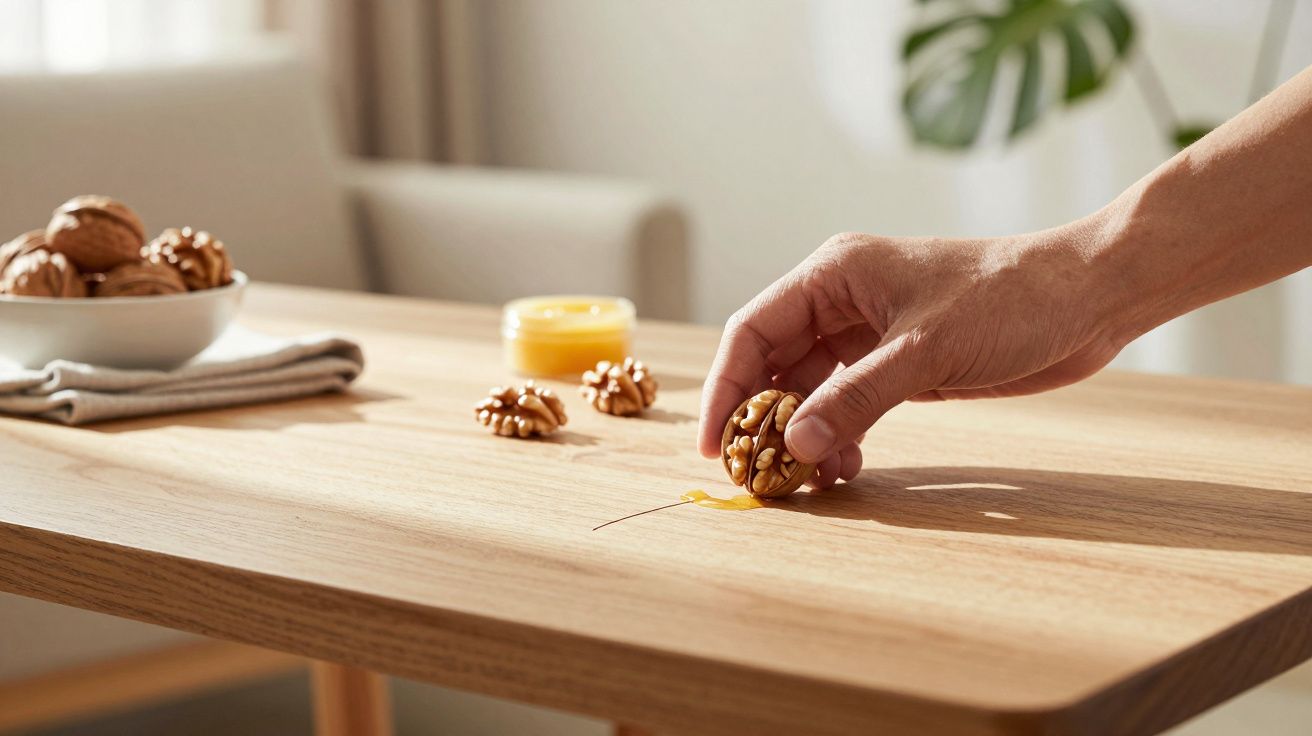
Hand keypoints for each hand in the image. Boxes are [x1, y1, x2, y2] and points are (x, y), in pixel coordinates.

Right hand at [697, 223, 1134, 487]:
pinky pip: (847, 403)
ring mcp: (871, 333)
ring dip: (802, 433)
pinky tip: (844, 465)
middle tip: (756, 472)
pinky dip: (838, 435)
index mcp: (834, 274)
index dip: (725, 388)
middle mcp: (843, 301)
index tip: (715, 443)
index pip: (753, 331)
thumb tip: (794, 443)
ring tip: (806, 479)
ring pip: (809, 388)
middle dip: (762, 418)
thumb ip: (856, 398)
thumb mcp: (925, 351)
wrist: (1089, 297)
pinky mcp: (899, 363)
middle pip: (774, 363)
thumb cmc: (1009, 299)